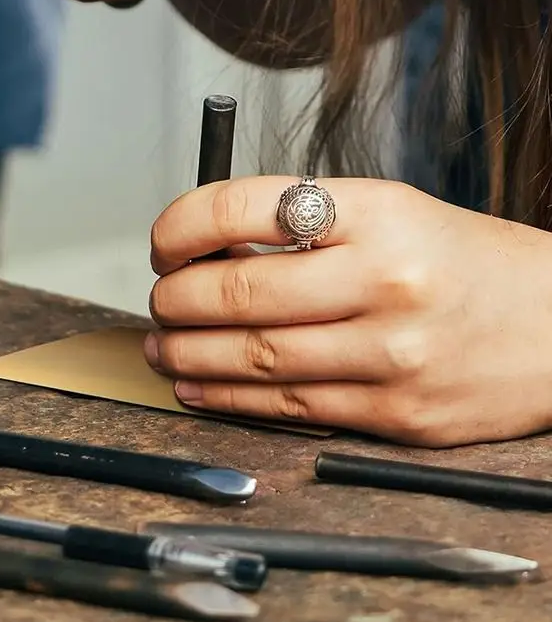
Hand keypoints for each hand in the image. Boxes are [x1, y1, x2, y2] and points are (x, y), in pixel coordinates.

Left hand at [145, 176, 551, 446]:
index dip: (180, 227)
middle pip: (236, 290)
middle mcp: (383, 278)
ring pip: (252, 356)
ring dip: (186, 354)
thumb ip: (302, 228)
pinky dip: (226, 398)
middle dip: (174, 298)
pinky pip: (288, 406)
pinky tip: (197, 386)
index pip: (243, 207)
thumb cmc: (462, 262)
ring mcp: (391, 353)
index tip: (161, 243)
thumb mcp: (389, 213)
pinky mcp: (397, 414)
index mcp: (376, 212)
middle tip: (159, 300)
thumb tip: (205, 251)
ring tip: (162, 346)